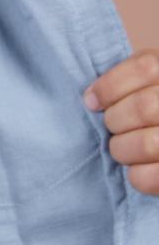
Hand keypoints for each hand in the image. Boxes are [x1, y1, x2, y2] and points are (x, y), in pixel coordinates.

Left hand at [83, 49, 158, 195]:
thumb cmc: (151, 110)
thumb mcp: (146, 85)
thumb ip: (128, 83)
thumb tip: (91, 99)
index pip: (146, 67)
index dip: (110, 85)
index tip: (91, 101)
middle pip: (144, 106)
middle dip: (115, 120)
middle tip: (110, 127)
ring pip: (149, 143)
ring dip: (122, 149)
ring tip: (120, 149)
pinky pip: (153, 177)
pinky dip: (137, 176)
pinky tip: (135, 170)